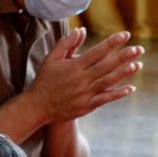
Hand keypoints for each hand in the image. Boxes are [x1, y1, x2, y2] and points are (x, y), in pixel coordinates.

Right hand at [26, 28, 143, 123]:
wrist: (36, 107)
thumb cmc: (44, 81)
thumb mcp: (51, 59)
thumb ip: (65, 44)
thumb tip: (81, 30)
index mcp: (73, 67)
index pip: (96, 52)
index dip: (111, 43)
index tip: (125, 35)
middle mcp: (80, 80)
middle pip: (105, 66)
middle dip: (123, 57)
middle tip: (138, 49)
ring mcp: (83, 94)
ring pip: (107, 81)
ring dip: (123, 73)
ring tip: (137, 65)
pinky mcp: (85, 106)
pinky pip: (104, 99)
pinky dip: (117, 94)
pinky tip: (130, 88)